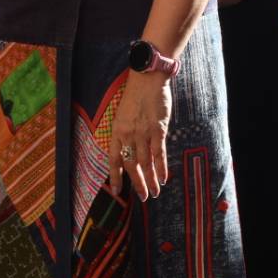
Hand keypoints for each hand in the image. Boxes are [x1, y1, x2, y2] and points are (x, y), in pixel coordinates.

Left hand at [109, 71, 171, 200]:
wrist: (147, 79)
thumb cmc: (134, 96)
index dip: (115, 176)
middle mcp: (128, 134)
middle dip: (137, 183)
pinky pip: (159, 153)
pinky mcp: (159, 130)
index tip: (117, 191)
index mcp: (116, 130)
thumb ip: (125, 133)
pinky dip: (162, 167)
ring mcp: (144, 133)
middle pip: (131, 164)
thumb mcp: (122, 115)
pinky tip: (164, 179)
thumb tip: (128, 150)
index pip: (113, 158)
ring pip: (146, 162)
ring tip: (155, 193)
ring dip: (151, 180)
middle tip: (143, 198)